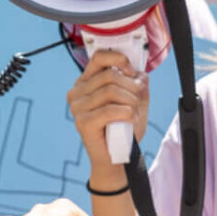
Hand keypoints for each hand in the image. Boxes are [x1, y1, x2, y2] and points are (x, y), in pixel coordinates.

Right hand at [67, 51, 147, 171]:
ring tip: (133, 114)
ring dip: (131, 102)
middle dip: (131, 87)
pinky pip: (110, 109)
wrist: (117, 157)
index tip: (132, 73)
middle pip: (110, 75)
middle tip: (137, 102)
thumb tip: (139, 72)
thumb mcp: (134, 100)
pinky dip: (127, 114)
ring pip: (111, 90)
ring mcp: (77, 107)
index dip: (119, 59)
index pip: (99, 57)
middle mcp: (77, 92)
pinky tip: (129, 121)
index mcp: (86, 82)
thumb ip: (137, 83)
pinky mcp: (82, 122)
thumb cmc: (123, 128)